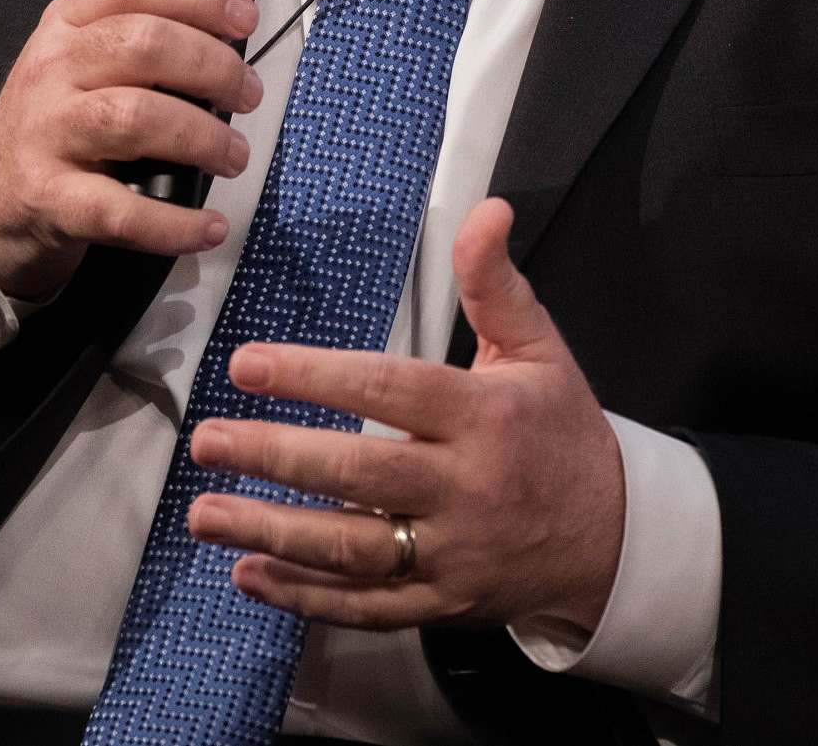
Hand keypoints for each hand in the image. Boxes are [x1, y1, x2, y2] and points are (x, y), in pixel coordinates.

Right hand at [0, 0, 262, 299]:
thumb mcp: (97, 52)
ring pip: (135, 117)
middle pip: (144, 45)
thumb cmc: (59, 116)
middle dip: (214, 68)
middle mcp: (54, 67)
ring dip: (202, 137)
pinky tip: (207, 226)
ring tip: (232, 156)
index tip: (242, 18)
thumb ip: (167, 15)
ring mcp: (47, 131)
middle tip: (247, 95)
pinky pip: (120, 208)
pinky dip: (173, 222)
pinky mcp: (50, 196)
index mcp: (69, 22)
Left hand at [184, 197, 624, 633]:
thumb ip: (496, 282)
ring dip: (271, 532)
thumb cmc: (562, 432)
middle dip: (275, 457)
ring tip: (202, 512)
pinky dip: (304, 596)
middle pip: (357, 474)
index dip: (315, 377)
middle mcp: (465, 489)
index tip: (248, 364)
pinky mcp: (441, 605)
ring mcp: (452, 555)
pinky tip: (249, 573)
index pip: (389, 390)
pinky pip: (364, 607)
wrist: (615, 539)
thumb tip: (487, 209)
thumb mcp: (538, 348)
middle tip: (205, 440)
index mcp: (484, 417)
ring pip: (350, 550)